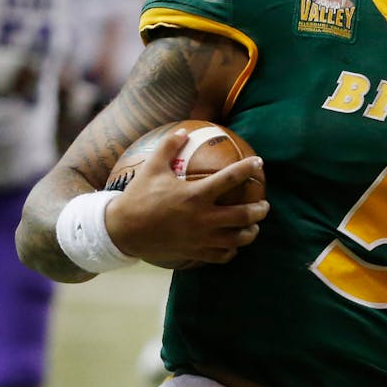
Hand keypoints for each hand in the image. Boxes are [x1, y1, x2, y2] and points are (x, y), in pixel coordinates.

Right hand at [104, 126, 268, 267]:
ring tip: (254, 226)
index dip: (248, 168)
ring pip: (237, 239)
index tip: (259, 163)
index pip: (230, 178)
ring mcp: (200, 239)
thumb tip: (184, 130)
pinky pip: (221, 255)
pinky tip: (232, 244)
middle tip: (264, 204)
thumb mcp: (152, 168)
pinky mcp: (195, 253)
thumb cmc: (138, 197)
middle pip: (243, 216)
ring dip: (251, 232)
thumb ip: (169, 146)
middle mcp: (202, 218)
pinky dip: (231, 250)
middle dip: (259, 209)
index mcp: (194, 195)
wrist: (122, 231)